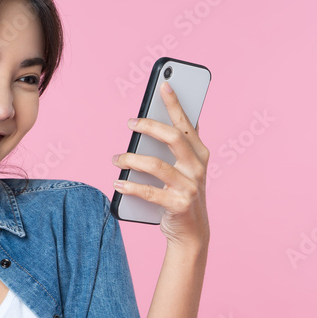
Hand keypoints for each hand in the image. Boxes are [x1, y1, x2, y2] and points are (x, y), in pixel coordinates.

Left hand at [112, 81, 210, 247]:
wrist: (191, 233)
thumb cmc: (182, 193)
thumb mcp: (186, 167)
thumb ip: (180, 144)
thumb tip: (166, 116)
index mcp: (200, 153)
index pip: (187, 123)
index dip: (176, 103)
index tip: (164, 84)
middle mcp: (198, 168)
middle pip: (174, 138)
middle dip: (150, 126)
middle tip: (131, 123)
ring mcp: (190, 188)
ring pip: (157, 165)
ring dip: (132, 159)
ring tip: (116, 158)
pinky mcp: (178, 206)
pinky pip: (150, 193)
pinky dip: (130, 187)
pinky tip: (117, 183)